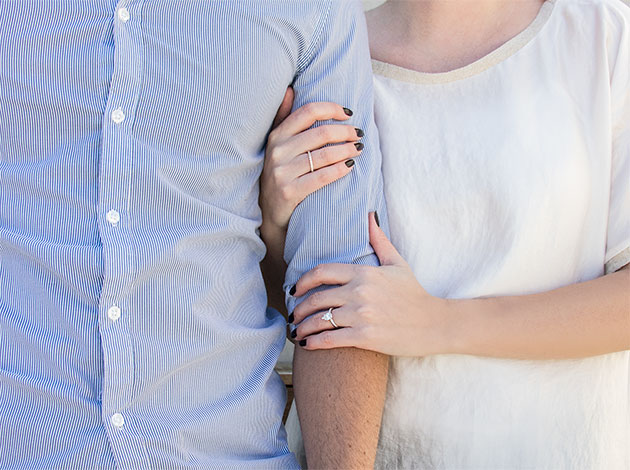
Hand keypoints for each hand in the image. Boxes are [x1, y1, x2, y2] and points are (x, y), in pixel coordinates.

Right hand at [259, 88, 364, 254]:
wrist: (270, 213)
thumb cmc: (280, 174)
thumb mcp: (276, 145)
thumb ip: (283, 118)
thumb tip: (289, 89)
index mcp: (276, 135)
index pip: (308, 112)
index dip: (332, 109)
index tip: (348, 113)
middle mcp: (278, 152)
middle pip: (320, 133)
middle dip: (345, 132)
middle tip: (359, 135)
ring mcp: (282, 172)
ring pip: (324, 155)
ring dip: (347, 150)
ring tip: (358, 149)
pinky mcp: (289, 192)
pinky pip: (322, 177)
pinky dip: (340, 170)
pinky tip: (351, 166)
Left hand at [289, 213, 452, 356]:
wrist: (434, 324)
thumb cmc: (414, 294)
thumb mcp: (397, 263)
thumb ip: (379, 240)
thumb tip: (369, 215)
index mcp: (363, 273)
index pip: (322, 272)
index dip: (302, 281)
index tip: (294, 290)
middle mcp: (359, 292)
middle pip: (316, 298)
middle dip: (299, 308)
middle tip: (294, 315)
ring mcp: (361, 315)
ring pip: (319, 320)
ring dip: (303, 327)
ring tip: (297, 332)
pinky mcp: (365, 336)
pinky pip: (330, 339)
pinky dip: (314, 343)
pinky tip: (308, 345)